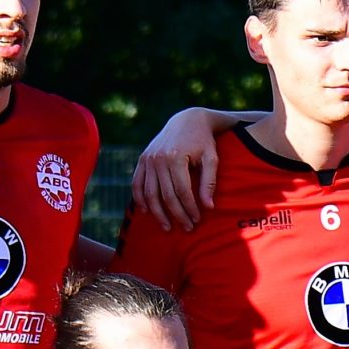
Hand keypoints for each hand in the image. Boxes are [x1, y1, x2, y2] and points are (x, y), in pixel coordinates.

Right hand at [131, 112, 225, 228]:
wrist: (187, 120)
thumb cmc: (203, 141)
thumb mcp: (211, 158)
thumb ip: (209, 182)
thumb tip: (209, 207)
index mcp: (176, 157)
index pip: (182, 191)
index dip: (189, 208)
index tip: (197, 220)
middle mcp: (158, 158)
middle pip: (166, 195)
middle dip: (177, 214)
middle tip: (187, 228)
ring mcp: (148, 159)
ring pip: (149, 193)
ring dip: (158, 213)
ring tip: (168, 227)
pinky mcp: (142, 159)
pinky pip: (137, 184)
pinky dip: (140, 199)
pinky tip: (147, 212)